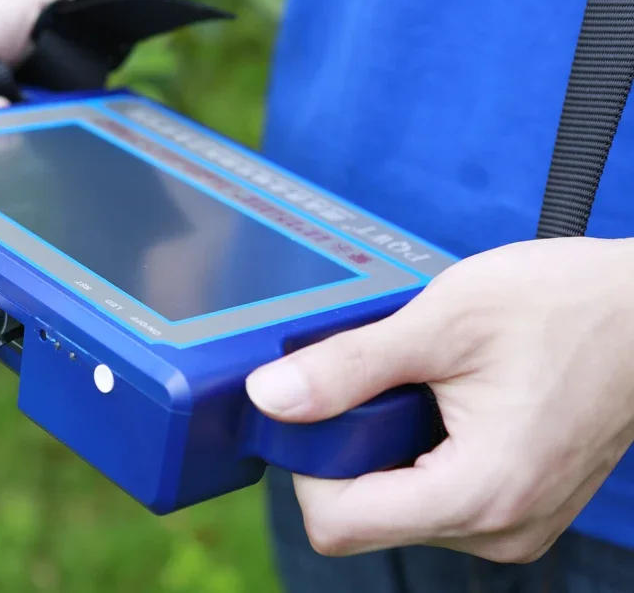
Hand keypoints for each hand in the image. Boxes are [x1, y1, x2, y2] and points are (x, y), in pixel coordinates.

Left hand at [246, 236, 633, 562]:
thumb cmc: (565, 305)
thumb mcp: (443, 322)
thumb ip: (349, 367)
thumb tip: (269, 397)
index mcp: (479, 494)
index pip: (338, 524)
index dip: (308, 467)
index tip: (323, 406)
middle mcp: (498, 529)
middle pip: (364, 518)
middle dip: (350, 452)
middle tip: (380, 383)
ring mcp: (513, 525)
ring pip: (397, 510)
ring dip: (387, 451)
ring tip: (426, 387)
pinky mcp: (519, 508)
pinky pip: (436, 499)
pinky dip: (420, 455)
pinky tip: (447, 404)